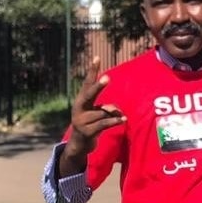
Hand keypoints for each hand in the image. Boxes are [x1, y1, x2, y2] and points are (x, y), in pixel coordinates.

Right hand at [59, 57, 126, 175]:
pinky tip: (123, 120)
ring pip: (102, 112)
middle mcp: (78, 108)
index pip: (87, 83)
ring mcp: (81, 120)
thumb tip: (115, 111)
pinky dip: (114, 121)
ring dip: (114, 114)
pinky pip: (103, 123)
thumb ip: (105, 108)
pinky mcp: (86, 131)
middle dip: (98, 86)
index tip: (97, 57)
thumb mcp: (96, 114)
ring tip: (121, 117)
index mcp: (81, 101)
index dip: (92, 71)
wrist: (79, 145)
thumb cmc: (90, 125)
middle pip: (89, 94)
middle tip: (107, 78)